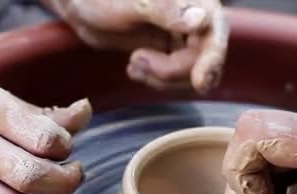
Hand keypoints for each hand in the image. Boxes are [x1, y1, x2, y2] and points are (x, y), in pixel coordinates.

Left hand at [43, 0, 227, 93]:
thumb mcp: (131, 3)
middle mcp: (194, 19)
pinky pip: (176, 79)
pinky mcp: (171, 53)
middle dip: (173, 71)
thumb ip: (167, 10)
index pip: (215, 32)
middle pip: (204, 60)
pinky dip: (156, 80)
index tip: (201, 83)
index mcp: (193, 0)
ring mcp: (184, 38)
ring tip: (133, 63)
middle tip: (137, 61)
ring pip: (192, 74)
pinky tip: (134, 68)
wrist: (81, 4)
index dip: (212, 59)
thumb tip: (203, 20)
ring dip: (162, 78)